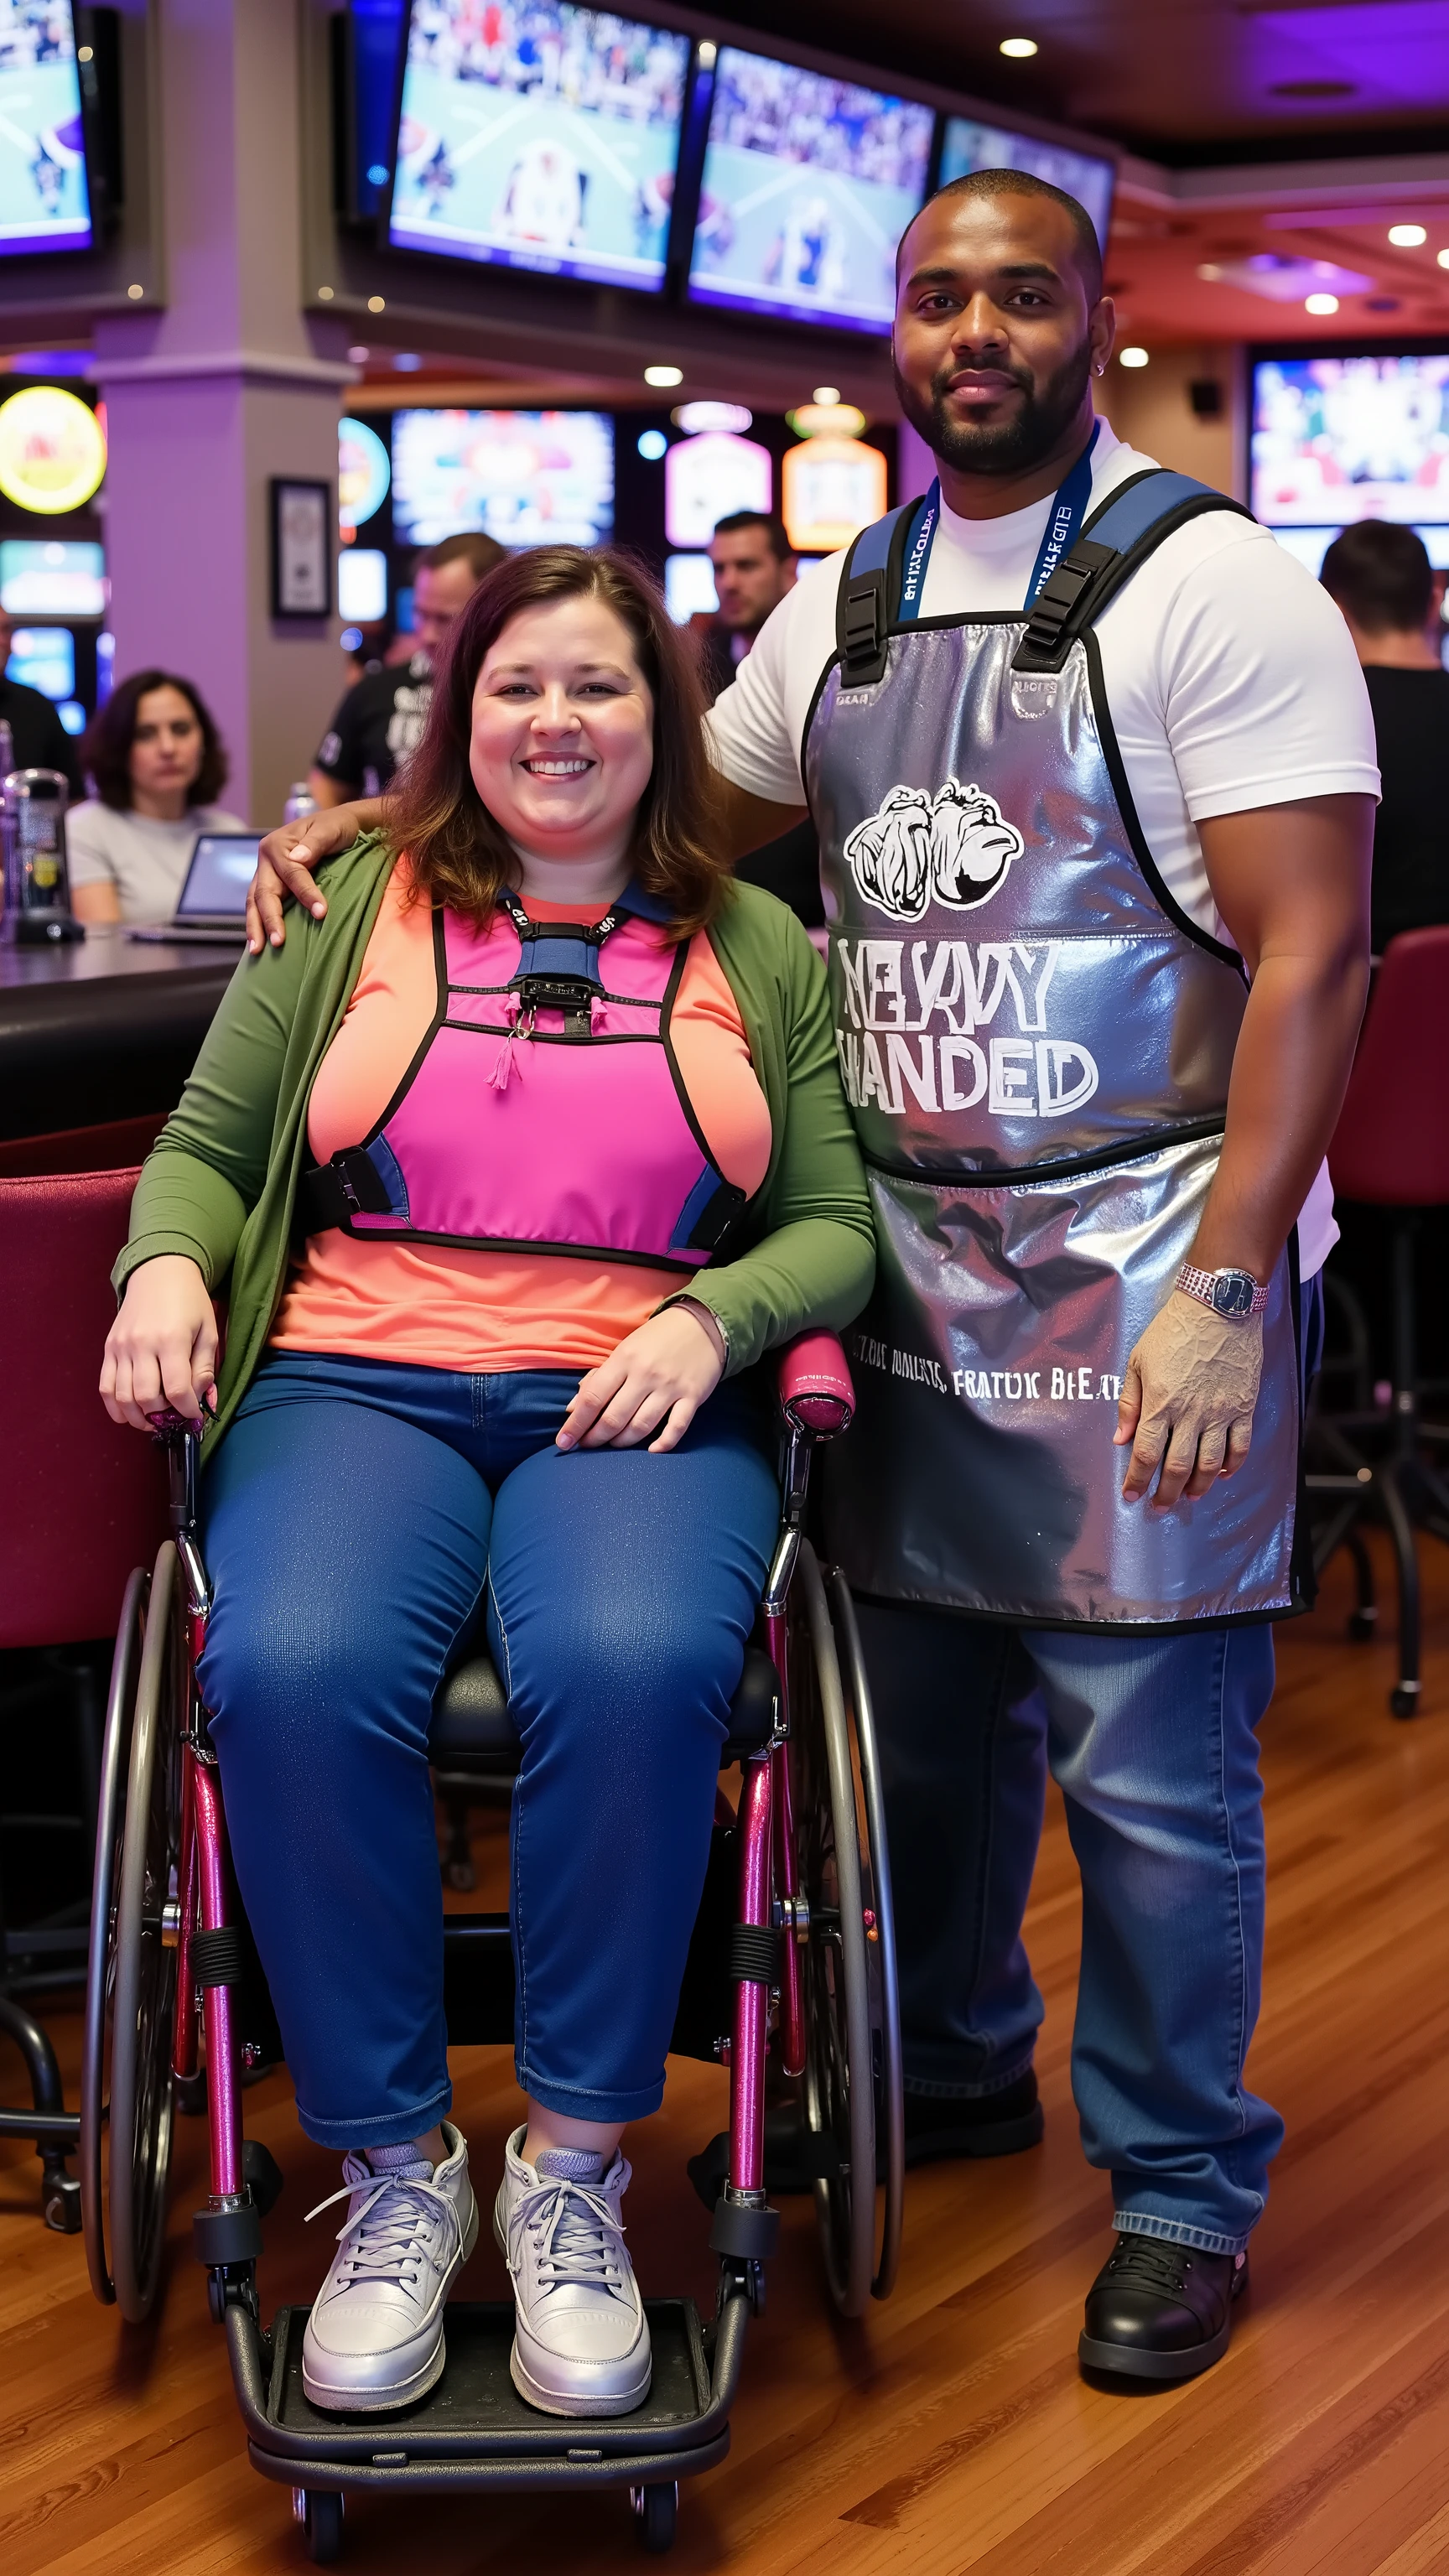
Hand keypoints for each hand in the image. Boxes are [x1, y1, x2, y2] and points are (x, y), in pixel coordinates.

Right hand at [100, 1256, 217, 1431]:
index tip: (195, 1416)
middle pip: (147, 1398)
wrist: (158, 1273)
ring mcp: (121, 1347)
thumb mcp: (208, 1331)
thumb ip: (204, 1368)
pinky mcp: (109, 1348)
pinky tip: (131, 1414)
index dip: (187, 1410)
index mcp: (171, 1339)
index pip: (177, 1390)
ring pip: (123, 1397)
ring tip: (155, 1420)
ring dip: (140, 1418)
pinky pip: (105, 1387)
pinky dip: (116, 1407)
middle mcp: (142, 1344)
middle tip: (175, 1418)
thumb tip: (202, 1400)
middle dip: (164, 1416)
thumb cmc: (190, 1303)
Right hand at [245, 799, 383, 952]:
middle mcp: (266, 859)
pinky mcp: (271, 885)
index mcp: (278, 844)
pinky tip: (259, 943)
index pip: (291, 873)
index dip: (306, 894)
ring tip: (258, 950)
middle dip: (271, 918)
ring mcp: (266, 874)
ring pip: (254, 902)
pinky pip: (259, 906)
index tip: (321, 913)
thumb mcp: (331, 829)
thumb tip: (299, 858)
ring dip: (256, 927)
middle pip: (264, 892)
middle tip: (279, 942)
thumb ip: (315, 842)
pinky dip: (258, 923)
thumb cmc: (338, 827)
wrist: (340, 825)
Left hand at [557, 1302, 725, 1454]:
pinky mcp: (693, 1397)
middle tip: (588, 1445)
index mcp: (623, 1360)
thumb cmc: (656, 1339)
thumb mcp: (624, 1351)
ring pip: (641, 1426)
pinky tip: (651, 1450)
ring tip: (614, 1444)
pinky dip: (663, 1443)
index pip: (592, 1397)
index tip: (563, 1442)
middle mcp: (645, 1374)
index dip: (575, 1424)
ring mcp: (670, 1387)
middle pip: (614, 1417)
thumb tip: (573, 1408)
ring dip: (623, 1442)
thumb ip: (597, 1378)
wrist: (702, 1324)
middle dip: (596, 1438)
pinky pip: (676, 1428)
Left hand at [1115, 1289, 1263, 1510]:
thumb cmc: (1173, 1330)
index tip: (1131, 1495)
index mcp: (1160, 1403)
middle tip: (1160, 1506)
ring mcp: (1221, 1412)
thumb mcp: (1138, 1361)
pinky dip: (1233, 1465)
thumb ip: (1129, 1403)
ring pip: (1211, 1464)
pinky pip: (1241, 1446)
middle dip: (1166, 1493)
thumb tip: (1121, 1439)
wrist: (1218, 1306)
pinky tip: (1224, 1474)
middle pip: (1178, 1467)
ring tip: (1189, 1496)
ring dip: (1199, 1486)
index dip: (1137, 1480)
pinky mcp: (1244, 1406)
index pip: (1146, 1454)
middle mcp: (1191, 1414)